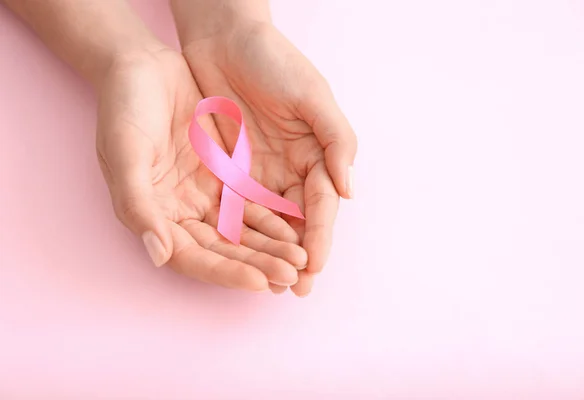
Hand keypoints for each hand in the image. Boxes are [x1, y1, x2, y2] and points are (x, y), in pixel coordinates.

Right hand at [96, 47, 307, 291]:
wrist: (143, 67)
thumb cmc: (123, 109)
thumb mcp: (125, 153)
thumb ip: (138, 205)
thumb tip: (160, 255)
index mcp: (154, 216)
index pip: (192, 257)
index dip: (225, 272)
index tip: (260, 282)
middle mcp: (181, 213)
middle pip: (223, 250)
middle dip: (258, 264)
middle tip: (291, 275)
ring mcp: (205, 195)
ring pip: (242, 230)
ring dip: (270, 247)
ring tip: (300, 259)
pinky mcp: (224, 176)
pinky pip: (252, 203)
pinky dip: (272, 217)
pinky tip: (295, 228)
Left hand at [180, 22, 357, 295]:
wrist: (225, 39)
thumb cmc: (275, 61)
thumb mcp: (312, 96)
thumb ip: (335, 141)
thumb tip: (350, 191)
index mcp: (317, 154)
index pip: (321, 204)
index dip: (320, 236)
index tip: (314, 267)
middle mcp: (291, 168)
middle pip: (297, 221)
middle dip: (297, 255)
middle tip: (293, 288)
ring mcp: (259, 171)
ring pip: (267, 222)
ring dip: (269, 253)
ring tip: (268, 283)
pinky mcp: (229, 170)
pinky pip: (235, 207)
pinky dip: (239, 233)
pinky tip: (238, 256)